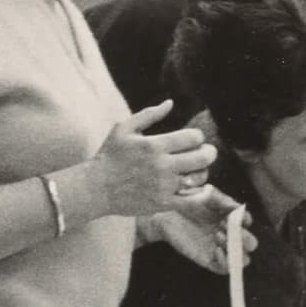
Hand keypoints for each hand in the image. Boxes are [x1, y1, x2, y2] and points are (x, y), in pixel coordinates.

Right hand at [88, 101, 215, 216]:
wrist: (96, 188)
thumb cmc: (109, 155)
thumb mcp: (123, 128)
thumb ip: (149, 114)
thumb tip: (170, 103)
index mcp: (154, 145)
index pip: (192, 137)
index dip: (198, 137)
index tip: (194, 139)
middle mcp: (161, 166)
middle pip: (202, 158)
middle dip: (209, 152)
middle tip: (208, 152)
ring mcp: (163, 186)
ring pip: (199, 178)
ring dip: (203, 172)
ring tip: (198, 169)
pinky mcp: (163, 203)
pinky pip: (192, 200)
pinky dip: (203, 194)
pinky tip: (206, 188)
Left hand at [149, 189, 255, 273]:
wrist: (165, 214)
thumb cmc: (186, 201)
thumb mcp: (205, 194)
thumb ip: (222, 198)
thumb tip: (238, 208)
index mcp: (230, 218)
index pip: (247, 222)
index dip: (245, 220)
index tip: (232, 215)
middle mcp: (229, 234)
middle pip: (251, 244)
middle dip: (245, 238)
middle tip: (225, 227)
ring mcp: (220, 248)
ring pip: (242, 259)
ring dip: (235, 249)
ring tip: (217, 235)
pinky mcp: (209, 260)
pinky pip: (225, 269)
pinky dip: (225, 261)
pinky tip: (215, 249)